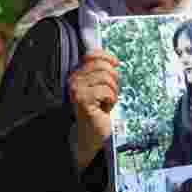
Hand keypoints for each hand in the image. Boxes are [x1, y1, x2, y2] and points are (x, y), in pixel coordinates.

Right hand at [68, 50, 119, 164]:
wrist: (92, 136)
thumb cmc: (99, 112)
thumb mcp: (102, 89)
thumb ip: (103, 74)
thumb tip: (114, 62)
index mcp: (77, 75)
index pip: (92, 55)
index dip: (107, 57)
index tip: (117, 64)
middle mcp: (74, 80)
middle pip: (102, 66)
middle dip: (114, 79)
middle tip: (112, 94)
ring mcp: (77, 89)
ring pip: (106, 78)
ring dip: (113, 92)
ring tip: (108, 103)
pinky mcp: (83, 99)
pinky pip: (106, 91)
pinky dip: (111, 100)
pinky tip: (105, 108)